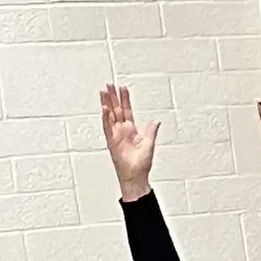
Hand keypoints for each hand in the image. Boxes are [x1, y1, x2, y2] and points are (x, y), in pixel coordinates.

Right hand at [99, 82, 158, 200]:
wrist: (135, 175)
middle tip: (109, 84)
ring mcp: (115, 134)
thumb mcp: (149, 144)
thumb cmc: (141, 163)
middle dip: (113, 97)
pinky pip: (107, 126)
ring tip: (103, 91)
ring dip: (107, 103)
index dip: (125, 99)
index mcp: (131, 130)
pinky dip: (106, 117)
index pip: (127, 110)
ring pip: (109, 115)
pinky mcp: (111, 141)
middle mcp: (122, 130)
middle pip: (116, 109)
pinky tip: (105, 108)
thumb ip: (151, 131)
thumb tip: (156, 121)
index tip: (122, 88)